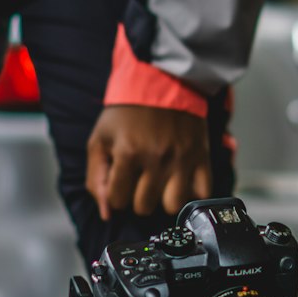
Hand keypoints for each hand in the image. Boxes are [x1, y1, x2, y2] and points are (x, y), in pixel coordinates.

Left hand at [86, 105, 211, 219]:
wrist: (162, 82)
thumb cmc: (127, 113)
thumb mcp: (100, 140)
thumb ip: (96, 178)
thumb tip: (107, 214)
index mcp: (127, 152)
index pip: (118, 201)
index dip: (116, 193)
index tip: (121, 179)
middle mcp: (156, 158)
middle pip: (143, 207)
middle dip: (138, 197)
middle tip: (140, 178)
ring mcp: (181, 159)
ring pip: (171, 206)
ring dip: (164, 199)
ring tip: (161, 183)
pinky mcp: (202, 157)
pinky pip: (202, 194)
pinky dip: (192, 193)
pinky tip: (182, 182)